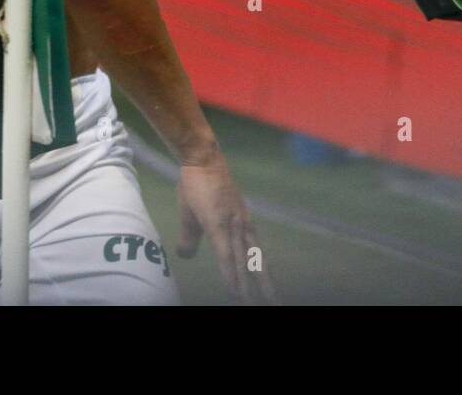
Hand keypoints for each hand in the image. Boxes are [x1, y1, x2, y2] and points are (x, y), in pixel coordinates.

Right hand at [176, 145, 276, 303]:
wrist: (200, 159)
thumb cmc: (198, 185)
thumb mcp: (193, 216)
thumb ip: (191, 239)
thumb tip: (186, 255)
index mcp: (241, 224)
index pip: (253, 254)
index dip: (260, 273)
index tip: (270, 291)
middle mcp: (242, 227)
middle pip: (256, 262)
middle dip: (265, 285)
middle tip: (276, 303)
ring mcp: (233, 225)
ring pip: (245, 262)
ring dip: (251, 285)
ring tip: (259, 303)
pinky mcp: (219, 224)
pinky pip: (227, 255)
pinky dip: (232, 274)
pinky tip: (236, 290)